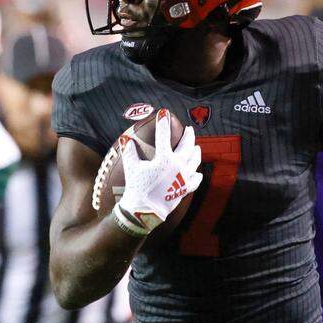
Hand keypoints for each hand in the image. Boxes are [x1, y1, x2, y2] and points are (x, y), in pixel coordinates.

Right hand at [115, 109, 202, 234]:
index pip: (164, 135)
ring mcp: (183, 177)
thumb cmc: (137, 188)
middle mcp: (177, 165)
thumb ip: (129, 152)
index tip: (164, 112)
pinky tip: (197, 172)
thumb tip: (125, 139)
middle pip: (187, 146)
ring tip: (196, 147)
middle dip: (188, 135)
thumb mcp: (131, 168)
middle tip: (189, 129)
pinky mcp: (185, 189)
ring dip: (196, 152)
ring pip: (195, 161)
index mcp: (164, 158)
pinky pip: (195, 179)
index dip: (163, 122)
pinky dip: (197, 175)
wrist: (145, 210)